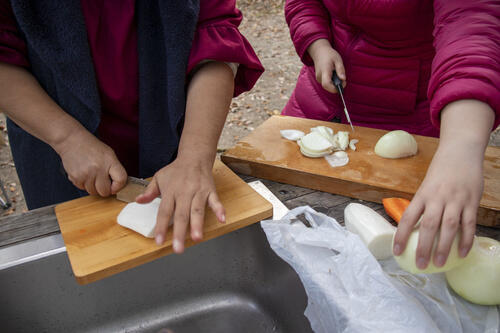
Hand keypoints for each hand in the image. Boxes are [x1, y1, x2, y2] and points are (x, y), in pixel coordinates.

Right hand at [55, 128, 126, 195]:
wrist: (71, 140)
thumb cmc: (91, 146)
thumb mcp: (109, 154)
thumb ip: (115, 168)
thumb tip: (119, 185)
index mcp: (109, 161)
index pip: (121, 180)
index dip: (119, 186)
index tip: (115, 186)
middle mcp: (98, 168)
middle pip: (105, 191)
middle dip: (104, 189)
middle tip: (102, 182)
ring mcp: (86, 174)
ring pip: (93, 192)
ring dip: (93, 187)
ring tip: (91, 175)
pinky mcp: (75, 178)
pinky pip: (82, 188)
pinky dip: (83, 184)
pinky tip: (83, 174)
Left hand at [135, 156, 224, 252]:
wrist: (194, 156)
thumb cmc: (176, 170)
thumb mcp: (159, 178)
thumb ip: (149, 191)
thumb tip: (138, 201)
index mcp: (171, 191)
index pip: (164, 211)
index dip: (161, 227)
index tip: (158, 241)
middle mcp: (184, 192)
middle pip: (181, 215)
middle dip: (180, 232)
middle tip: (178, 248)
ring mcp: (198, 191)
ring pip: (197, 210)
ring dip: (197, 224)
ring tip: (197, 238)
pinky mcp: (210, 190)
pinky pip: (215, 201)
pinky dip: (219, 209)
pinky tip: (222, 219)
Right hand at [307, 39, 345, 93]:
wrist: (320, 52)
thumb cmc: (329, 55)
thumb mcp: (338, 60)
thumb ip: (340, 69)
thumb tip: (343, 79)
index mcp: (324, 71)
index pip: (327, 84)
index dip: (334, 88)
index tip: (343, 84)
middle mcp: (319, 76)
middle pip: (327, 87)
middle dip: (336, 86)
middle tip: (343, 80)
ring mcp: (318, 78)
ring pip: (327, 86)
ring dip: (334, 84)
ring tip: (338, 75)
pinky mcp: (319, 79)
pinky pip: (326, 84)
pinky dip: (331, 82)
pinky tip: (334, 75)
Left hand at [393, 100, 493, 268]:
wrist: (460, 152)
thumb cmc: (440, 173)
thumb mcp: (426, 187)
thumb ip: (422, 206)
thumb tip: (413, 229)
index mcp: (422, 195)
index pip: (408, 217)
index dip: (401, 235)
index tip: (396, 251)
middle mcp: (437, 198)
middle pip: (428, 225)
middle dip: (423, 247)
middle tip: (420, 265)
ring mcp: (456, 200)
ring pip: (448, 227)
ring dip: (443, 247)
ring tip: (438, 264)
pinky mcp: (472, 202)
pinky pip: (469, 224)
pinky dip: (466, 240)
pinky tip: (461, 254)